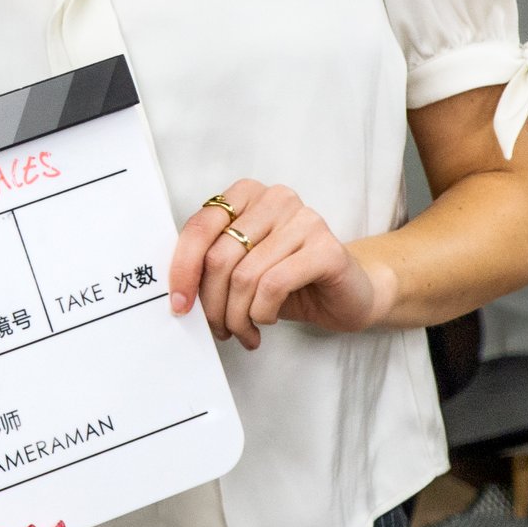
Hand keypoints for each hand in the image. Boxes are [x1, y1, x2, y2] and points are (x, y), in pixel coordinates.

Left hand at [169, 180, 391, 346]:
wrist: (349, 293)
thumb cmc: (290, 281)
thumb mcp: (242, 269)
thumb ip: (212, 266)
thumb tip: (178, 294)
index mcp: (246, 195)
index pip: (199, 228)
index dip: (183, 270)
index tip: (179, 306)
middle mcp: (275, 199)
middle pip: (220, 256)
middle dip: (213, 304)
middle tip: (220, 329)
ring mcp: (305, 219)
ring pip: (245, 275)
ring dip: (238, 316)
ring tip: (245, 331)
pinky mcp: (326, 248)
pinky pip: (274, 285)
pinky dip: (263, 312)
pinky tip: (268, 320)